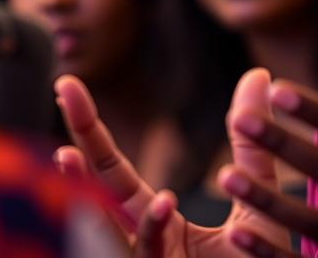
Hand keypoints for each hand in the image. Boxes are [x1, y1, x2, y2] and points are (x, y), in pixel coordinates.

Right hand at [54, 68, 290, 256]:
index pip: (111, 169)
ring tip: (66, 152)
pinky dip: (153, 232)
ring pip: (110, 235)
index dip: (88, 127)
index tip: (66, 83)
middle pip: (99, 192)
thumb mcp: (256, 197)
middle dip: (76, 147)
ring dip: (92, 196)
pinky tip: (164, 200)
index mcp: (154, 221)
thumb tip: (256, 76)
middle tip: (61, 92)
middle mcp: (143, 246)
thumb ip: (251, 143)